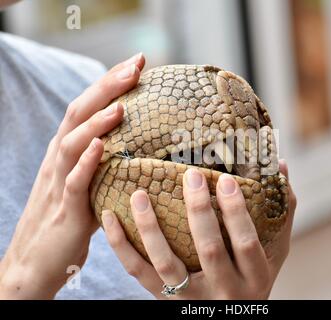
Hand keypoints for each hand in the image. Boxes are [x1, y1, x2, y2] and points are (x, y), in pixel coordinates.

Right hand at [0, 53, 145, 298]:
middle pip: (79, 114)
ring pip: (73, 143)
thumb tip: (146, 148)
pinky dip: (86, 162)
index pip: (89, 107)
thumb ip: (111, 162)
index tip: (137, 62)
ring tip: (120, 105)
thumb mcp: (93, 183)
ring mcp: (60, 182)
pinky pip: (74, 182)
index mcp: (70, 151)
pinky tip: (101, 147)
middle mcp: (61, 159)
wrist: (38, 260)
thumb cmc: (71, 218)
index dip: (110, 82)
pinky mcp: (65, 209)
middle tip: (134, 67)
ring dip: (96, 122)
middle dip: (106, 88)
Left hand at [102, 159, 296, 298]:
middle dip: (199, 211)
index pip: (246, 243)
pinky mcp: (164, 300)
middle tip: (189, 175)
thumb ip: (283, 211)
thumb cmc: (255, 276)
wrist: (232, 317)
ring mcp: (191, 298)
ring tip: (139, 195)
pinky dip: (120, 247)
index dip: (237, 212)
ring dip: (150, 228)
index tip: (226, 180)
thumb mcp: (277, 251)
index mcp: (255, 277)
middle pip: (209, 250)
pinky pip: (138, 273)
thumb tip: (281, 165)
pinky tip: (109, 219)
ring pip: (167, 264)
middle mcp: (224, 291)